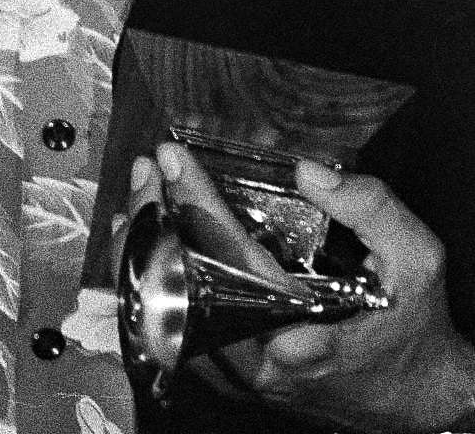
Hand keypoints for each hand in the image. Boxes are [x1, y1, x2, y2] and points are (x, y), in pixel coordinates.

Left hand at [142, 141, 474, 431]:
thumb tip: (308, 173)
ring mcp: (238, 374)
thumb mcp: (417, 263)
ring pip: (167, 313)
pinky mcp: (230, 376)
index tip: (174, 162)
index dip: (197, 204)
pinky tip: (146, 244)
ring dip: (145, 252)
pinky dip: (156, 283)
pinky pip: (175, 328)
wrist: (421, 398)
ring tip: (138, 199)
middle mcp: (258, 361)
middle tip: (145, 174)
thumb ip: (372, 210)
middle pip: (181, 289)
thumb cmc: (415, 332)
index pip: (231, 261)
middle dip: (155, 224)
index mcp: (301, 334)